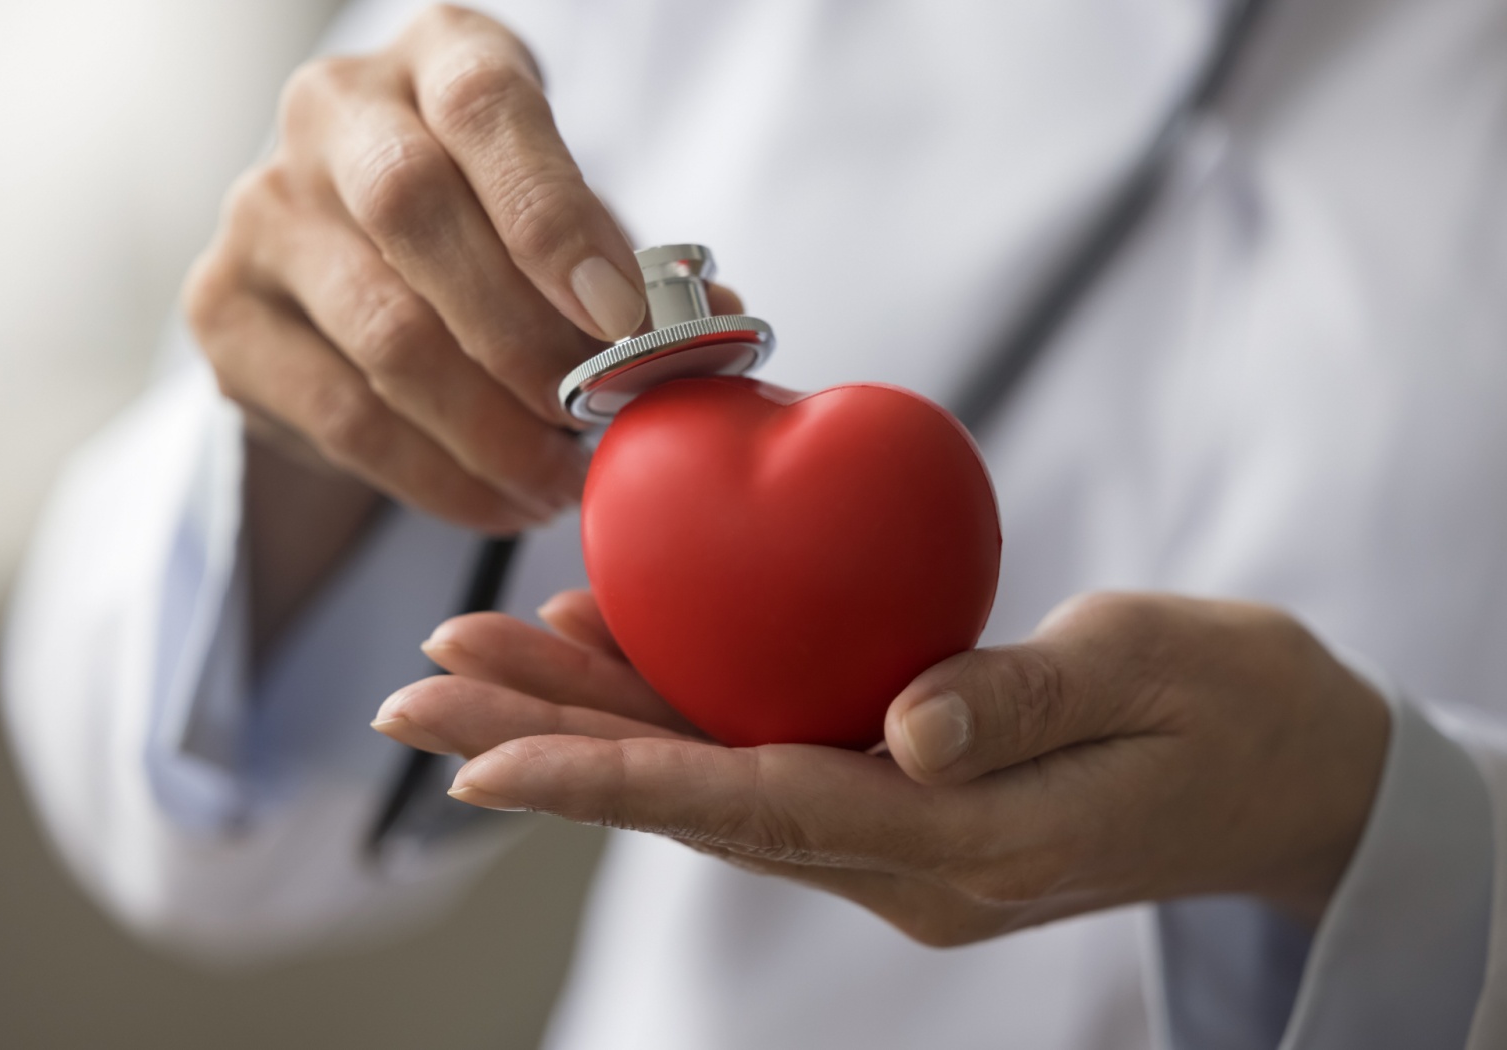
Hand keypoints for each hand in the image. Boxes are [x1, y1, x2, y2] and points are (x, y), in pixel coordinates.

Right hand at [183, 4, 645, 532]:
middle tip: (594, 420)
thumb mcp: (565, 212)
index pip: (485, 106)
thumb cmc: (491, 224)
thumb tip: (711, 332)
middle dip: (525, 339)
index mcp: (435, 56)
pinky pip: (343, 417)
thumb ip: (630, 263)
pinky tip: (501, 501)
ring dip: (491, 432)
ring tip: (559, 483)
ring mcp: (263, 211)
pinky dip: (438, 478)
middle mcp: (330, 113)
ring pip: (383, 334)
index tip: (621, 318)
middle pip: (415, 213)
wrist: (356, 260)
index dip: (552, 214)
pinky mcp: (225, 314)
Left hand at [374, 590, 1389, 942]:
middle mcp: (904, 860)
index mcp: (962, 845)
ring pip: (712, 779)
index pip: (751, 809)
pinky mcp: (902, 798)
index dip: (609, 780)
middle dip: (552, 745)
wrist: (1294, 774)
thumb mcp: (1159, 680)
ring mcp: (898, 838)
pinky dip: (678, 708)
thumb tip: (904, 725)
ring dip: (592, 722)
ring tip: (477, 657)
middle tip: (415, 688)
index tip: (478, 755)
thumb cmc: (1240, 712)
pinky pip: (763, 754)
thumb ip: (1029, 702)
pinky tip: (610, 649)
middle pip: (696, 799)